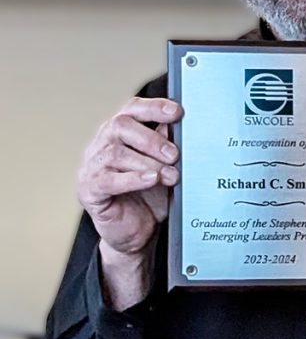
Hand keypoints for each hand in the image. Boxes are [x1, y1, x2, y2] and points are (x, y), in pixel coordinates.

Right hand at [77, 97, 181, 307]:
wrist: (136, 231)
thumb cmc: (149, 195)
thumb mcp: (164, 167)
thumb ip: (168, 145)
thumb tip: (183, 126)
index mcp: (119, 134)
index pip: (130, 109)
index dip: (153, 107)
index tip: (177, 111)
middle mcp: (101, 145)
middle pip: (121, 126)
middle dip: (152, 139)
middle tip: (175, 155)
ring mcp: (91, 168)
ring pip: (115, 153)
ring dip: (148, 163)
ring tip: (170, 176)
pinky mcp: (89, 191)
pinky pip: (107, 180)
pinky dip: (133, 178)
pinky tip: (151, 180)